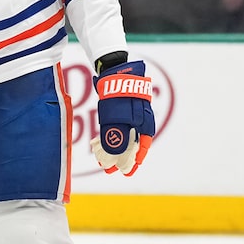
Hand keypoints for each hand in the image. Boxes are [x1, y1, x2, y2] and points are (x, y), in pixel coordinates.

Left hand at [90, 59, 154, 175]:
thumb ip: (115, 137)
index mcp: (145, 123)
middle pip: (132, 144)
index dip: (134, 161)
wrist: (115, 70)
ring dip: (114, 149)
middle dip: (121, 159)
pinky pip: (116, 127)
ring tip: (102, 160)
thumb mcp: (117, 118)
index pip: (142, 147)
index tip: (126, 173)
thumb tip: (113, 156)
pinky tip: (98, 145)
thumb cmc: (120, 94)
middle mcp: (140, 121)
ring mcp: (131, 115)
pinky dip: (109, 136)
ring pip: (123, 136)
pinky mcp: (120, 110)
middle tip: (110, 170)